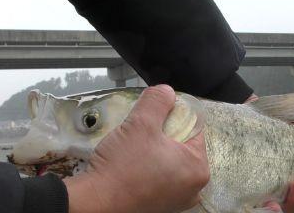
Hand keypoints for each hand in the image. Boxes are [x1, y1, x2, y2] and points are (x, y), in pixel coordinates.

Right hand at [64, 85, 209, 212]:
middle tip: (142, 130)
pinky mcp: (159, 206)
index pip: (194, 129)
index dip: (174, 115)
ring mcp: (176, 200)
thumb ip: (158, 101)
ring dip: (154, 150)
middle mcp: (193, 188)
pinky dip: (148, 168)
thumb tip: (166, 91)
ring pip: (169, 161)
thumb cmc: (122, 166)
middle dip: (163, 134)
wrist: (95, 202)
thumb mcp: (141, 123)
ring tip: (134, 147)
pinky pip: (158, 178)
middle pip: (182, 146)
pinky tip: (132, 163)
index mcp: (198, 168)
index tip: (155, 115)